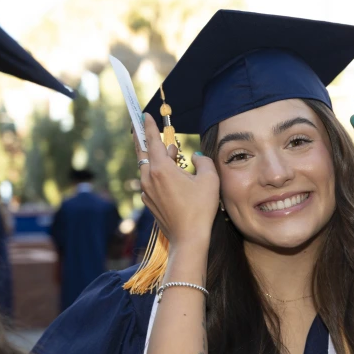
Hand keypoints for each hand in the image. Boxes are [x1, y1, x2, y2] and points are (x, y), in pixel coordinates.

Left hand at [134, 113, 219, 246]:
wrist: (189, 238)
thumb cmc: (200, 208)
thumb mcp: (209, 180)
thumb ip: (202, 161)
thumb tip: (195, 156)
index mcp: (161, 169)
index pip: (152, 140)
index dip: (148, 126)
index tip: (144, 115)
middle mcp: (149, 178)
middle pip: (144, 152)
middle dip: (147, 140)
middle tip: (146, 129)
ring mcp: (147, 191)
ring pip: (147, 167)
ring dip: (157, 158)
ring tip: (172, 156)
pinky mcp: (149, 202)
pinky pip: (150, 181)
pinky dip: (157, 173)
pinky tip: (171, 176)